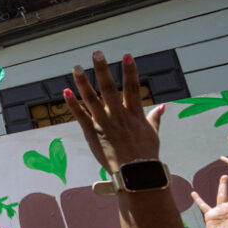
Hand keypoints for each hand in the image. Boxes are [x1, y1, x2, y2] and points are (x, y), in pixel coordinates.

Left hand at [63, 52, 163, 172]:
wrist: (135, 174)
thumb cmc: (145, 154)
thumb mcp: (153, 134)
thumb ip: (154, 118)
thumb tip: (162, 106)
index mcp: (134, 114)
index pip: (133, 88)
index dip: (130, 71)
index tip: (127, 55)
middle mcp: (118, 116)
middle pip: (110, 89)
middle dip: (103, 70)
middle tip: (97, 53)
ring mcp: (104, 124)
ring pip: (92, 100)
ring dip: (84, 83)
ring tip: (77, 67)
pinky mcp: (92, 133)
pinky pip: (80, 116)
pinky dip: (72, 104)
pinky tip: (65, 91)